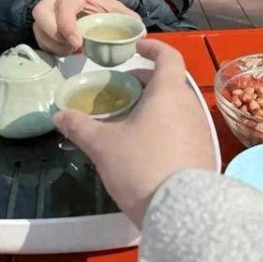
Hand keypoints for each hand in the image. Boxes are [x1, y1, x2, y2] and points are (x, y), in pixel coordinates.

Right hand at [32, 0, 139, 55]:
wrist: (75, 3)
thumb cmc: (92, 5)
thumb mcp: (107, 6)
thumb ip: (123, 15)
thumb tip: (141, 31)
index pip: (64, 7)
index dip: (68, 26)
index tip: (78, 43)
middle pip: (42, 16)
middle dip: (57, 36)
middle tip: (73, 48)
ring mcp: (42, 13)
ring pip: (39, 31)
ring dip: (55, 45)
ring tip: (72, 49)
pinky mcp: (39, 25)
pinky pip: (39, 41)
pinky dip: (52, 49)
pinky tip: (66, 50)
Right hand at [52, 39, 216, 226]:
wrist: (182, 213)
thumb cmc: (141, 167)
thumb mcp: (103, 146)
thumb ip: (80, 127)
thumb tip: (58, 115)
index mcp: (168, 93)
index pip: (168, 57)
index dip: (153, 48)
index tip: (137, 48)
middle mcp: (190, 106)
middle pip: (171, 83)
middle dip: (146, 82)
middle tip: (123, 91)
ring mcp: (201, 132)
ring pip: (178, 107)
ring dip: (156, 106)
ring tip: (132, 120)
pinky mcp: (204, 154)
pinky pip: (184, 129)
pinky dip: (166, 126)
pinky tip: (148, 147)